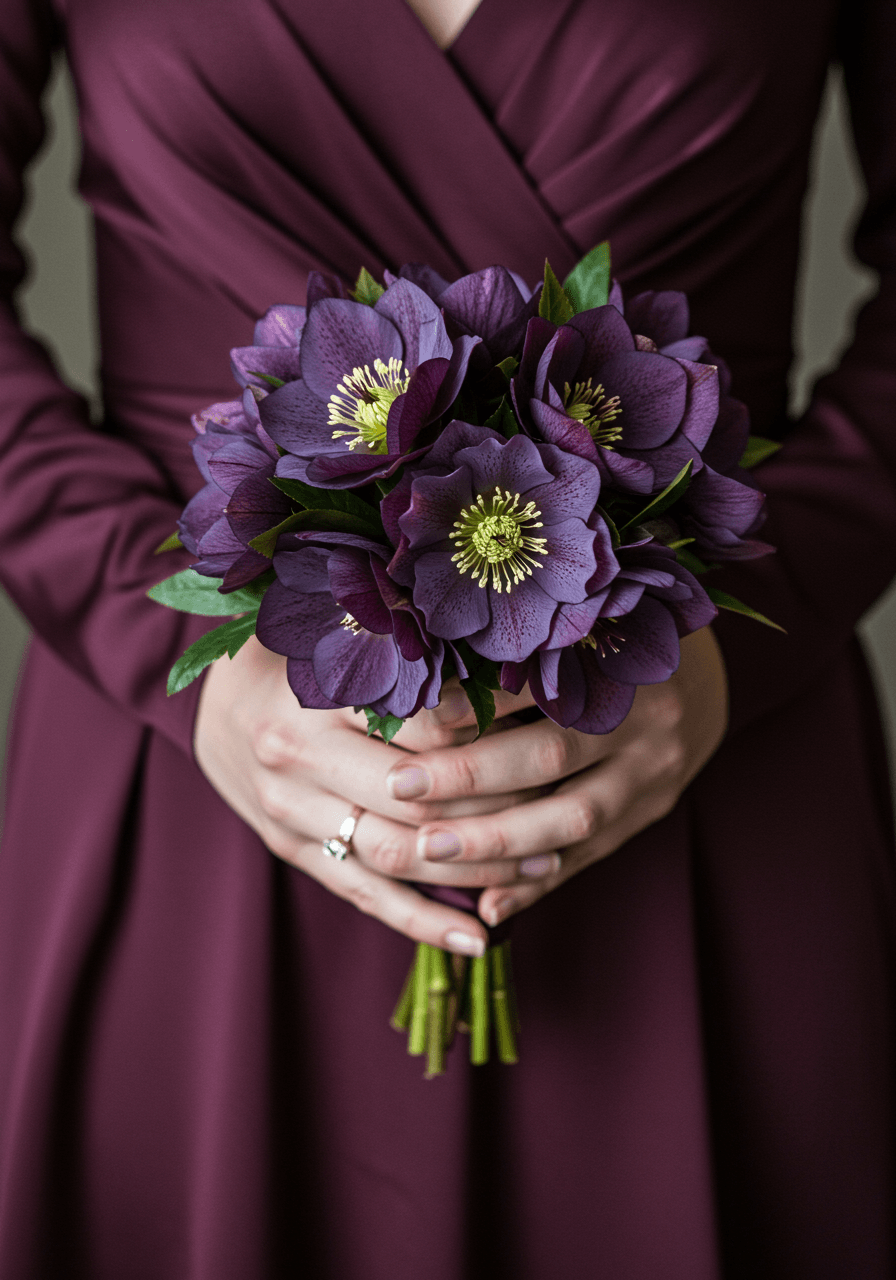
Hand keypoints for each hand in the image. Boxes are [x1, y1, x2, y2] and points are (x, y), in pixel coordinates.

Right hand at [193, 635, 541, 955]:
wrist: (216, 712)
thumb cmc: (295, 662)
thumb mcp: (336, 634)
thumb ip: (400, 646)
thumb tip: (496, 649)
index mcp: (313, 694)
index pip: (416, 721)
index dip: (489, 727)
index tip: (545, 725)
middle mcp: (297, 757)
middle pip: (414, 796)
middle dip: (496, 806)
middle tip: (564, 806)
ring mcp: (290, 814)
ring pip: (396, 853)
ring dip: (474, 867)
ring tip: (544, 867)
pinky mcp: (293, 853)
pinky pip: (363, 895)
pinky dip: (421, 923)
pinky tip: (476, 941)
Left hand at [389, 626, 728, 925]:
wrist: (704, 680)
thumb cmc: (613, 643)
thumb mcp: (578, 633)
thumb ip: (516, 655)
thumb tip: (424, 676)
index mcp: (620, 661)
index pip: (538, 684)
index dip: (476, 703)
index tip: (414, 716)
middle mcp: (645, 720)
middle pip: (551, 754)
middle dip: (471, 774)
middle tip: (402, 787)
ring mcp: (654, 774)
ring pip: (574, 817)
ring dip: (497, 839)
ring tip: (429, 850)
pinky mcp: (652, 813)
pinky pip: (591, 856)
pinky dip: (537, 883)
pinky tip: (489, 904)